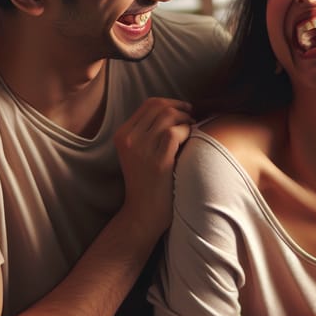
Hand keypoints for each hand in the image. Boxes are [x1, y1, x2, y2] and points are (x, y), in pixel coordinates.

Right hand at [114, 97, 193, 238]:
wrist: (143, 213)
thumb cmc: (147, 182)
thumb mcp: (138, 153)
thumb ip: (148, 132)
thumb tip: (174, 110)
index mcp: (122, 135)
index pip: (149, 104)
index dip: (171, 102)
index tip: (184, 109)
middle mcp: (129, 139)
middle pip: (159, 107)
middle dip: (181, 108)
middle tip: (192, 116)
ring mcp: (142, 150)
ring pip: (169, 116)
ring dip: (186, 119)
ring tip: (193, 127)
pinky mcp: (158, 162)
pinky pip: (175, 133)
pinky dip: (188, 131)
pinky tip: (191, 139)